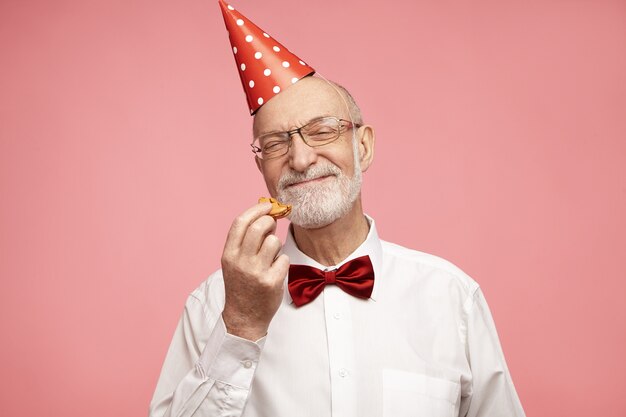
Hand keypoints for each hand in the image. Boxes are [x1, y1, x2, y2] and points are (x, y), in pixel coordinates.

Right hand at [220, 202, 289, 340]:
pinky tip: (275, 271)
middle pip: (259, 227)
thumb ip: (245, 240)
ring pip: (274, 242)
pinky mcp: (271, 282)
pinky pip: (284, 259)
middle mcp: (240, 262)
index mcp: (228, 254)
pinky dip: (282, 262)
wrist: (243, 318)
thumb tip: (266, 216)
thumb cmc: (241, 286)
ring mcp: (256, 272)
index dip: (256, 209)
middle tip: (273, 225)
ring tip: (271, 257)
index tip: (268, 205)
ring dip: (276, 246)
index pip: (240, 222)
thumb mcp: (234, 262)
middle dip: (270, 221)